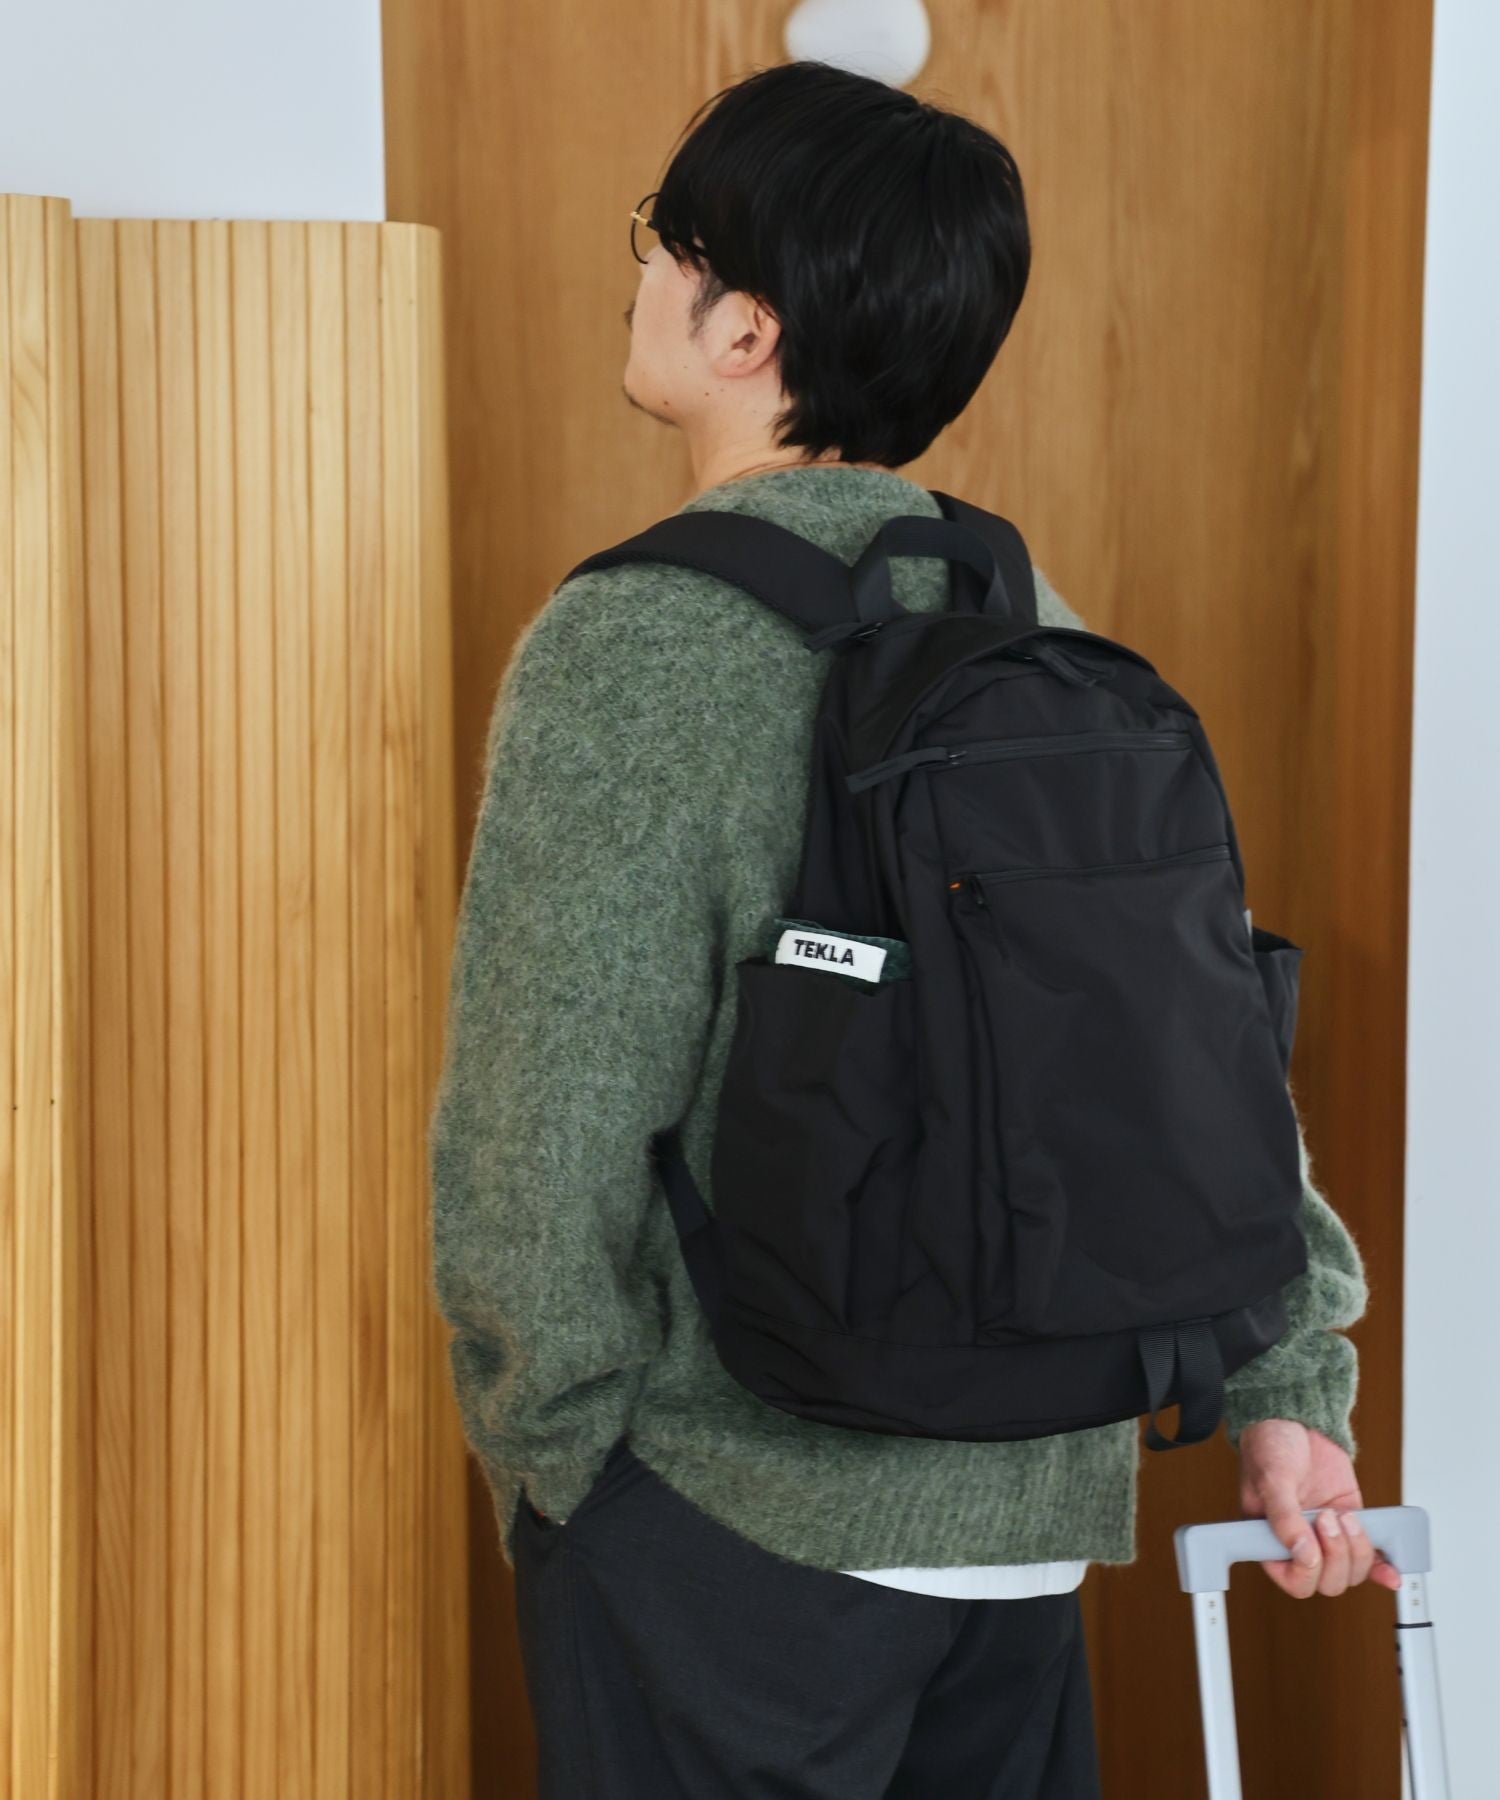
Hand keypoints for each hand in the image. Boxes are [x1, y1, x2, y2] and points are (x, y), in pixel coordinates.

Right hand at [1236, 1419, 1401, 1597]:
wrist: (1295, 1420)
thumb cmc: (1270, 1446)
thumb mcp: (1272, 1479)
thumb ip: (1284, 1518)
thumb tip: (1304, 1553)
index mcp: (1272, 1540)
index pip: (1294, 1580)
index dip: (1307, 1571)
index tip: (1312, 1545)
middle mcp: (1300, 1543)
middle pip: (1328, 1581)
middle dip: (1336, 1554)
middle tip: (1328, 1517)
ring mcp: (1328, 1536)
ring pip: (1352, 1572)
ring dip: (1356, 1549)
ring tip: (1345, 1516)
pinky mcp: (1351, 1525)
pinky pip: (1370, 1558)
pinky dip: (1382, 1568)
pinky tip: (1390, 1571)